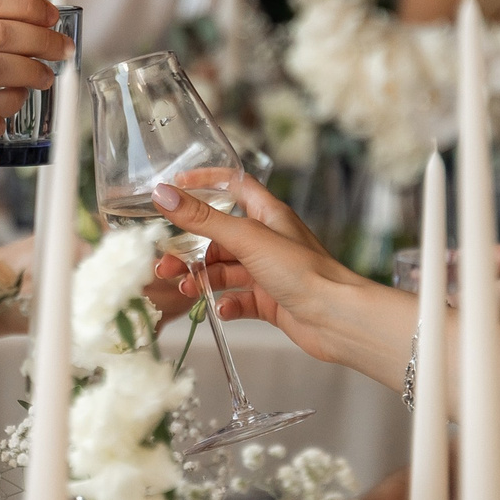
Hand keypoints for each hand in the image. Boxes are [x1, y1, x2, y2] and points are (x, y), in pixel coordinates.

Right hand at [150, 172, 332, 317]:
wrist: (336, 318)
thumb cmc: (303, 270)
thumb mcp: (247, 238)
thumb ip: (203, 219)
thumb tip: (164, 195)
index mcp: (269, 214)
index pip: (235, 186)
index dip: (206, 182)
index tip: (176, 185)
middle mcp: (269, 240)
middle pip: (221, 237)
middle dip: (192, 250)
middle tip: (166, 264)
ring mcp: (269, 272)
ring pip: (226, 271)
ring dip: (203, 279)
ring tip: (186, 289)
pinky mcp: (270, 301)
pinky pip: (239, 299)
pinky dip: (226, 303)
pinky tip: (222, 309)